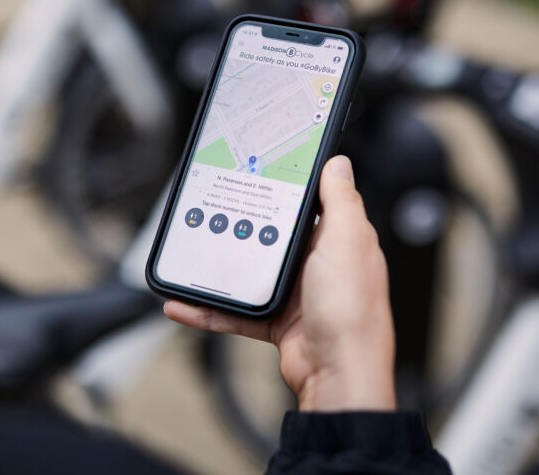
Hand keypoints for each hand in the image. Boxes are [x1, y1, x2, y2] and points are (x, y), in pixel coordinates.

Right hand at [164, 155, 395, 411]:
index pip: (311, 203)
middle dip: (244, 225)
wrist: (339, 374)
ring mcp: (297, 293)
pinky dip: (210, 309)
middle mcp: (319, 264)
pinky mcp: (277, 321)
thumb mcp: (346, 240)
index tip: (258, 171)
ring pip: (249, 273)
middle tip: (215, 208)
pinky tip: (186, 304)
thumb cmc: (352, 312)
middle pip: (273, 235)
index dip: (287, 187)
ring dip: (219, 269)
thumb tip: (337, 163)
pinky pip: (236, 310)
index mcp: (338, 240)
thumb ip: (340, 200)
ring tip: (192, 255)